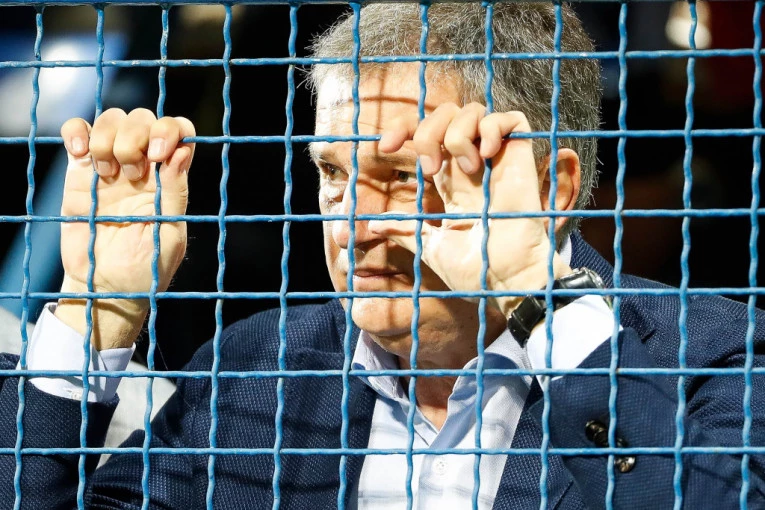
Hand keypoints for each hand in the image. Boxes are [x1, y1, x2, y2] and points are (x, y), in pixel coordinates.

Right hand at [57, 108, 194, 349]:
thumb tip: (184, 151)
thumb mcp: (168, 234)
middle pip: (143, 119)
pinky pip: (78, 133)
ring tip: (108, 173)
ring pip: (112, 120)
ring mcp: (111, 165)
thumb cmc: (145, 268)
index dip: (170, 130)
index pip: (177, 132)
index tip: (158, 154)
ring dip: (110, 137)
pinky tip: (80, 152)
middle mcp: (143, 166)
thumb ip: (175, 194)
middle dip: (137, 135)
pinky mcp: (80, 173)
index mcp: (169, 178)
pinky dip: (77, 131)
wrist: (105, 286)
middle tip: (131, 171)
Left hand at [369, 103, 571, 316]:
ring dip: (457, 131)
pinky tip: (484, 155)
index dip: (404, 128)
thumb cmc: (476, 269)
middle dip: (427, 129)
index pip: (426, 133)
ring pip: (474, 111)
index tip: (385, 147)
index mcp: (450, 180)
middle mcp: (471, 165)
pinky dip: (492, 127)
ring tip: (464, 167)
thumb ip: (405, 230)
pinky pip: (512, 120)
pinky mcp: (521, 159)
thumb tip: (372, 225)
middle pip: (446, 114)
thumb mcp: (431, 246)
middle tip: (428, 168)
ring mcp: (496, 160)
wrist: (507, 281)